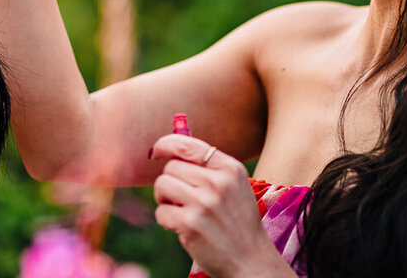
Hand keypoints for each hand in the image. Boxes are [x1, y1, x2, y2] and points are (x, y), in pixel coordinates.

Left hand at [150, 134, 294, 277]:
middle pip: (170, 167)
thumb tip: (167, 147)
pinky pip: (161, 212)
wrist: (251, 260)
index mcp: (230, 168)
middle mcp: (218, 182)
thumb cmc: (237, 221)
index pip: (186, 145)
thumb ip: (207, 166)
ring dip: (165, 200)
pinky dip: (167, 222)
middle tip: (183, 200)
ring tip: (182, 211)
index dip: (164, 145)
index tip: (155, 152)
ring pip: (162, 185)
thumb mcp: (234, 186)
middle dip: (170, 182)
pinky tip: (184, 229)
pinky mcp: (191, 224)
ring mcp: (204, 203)